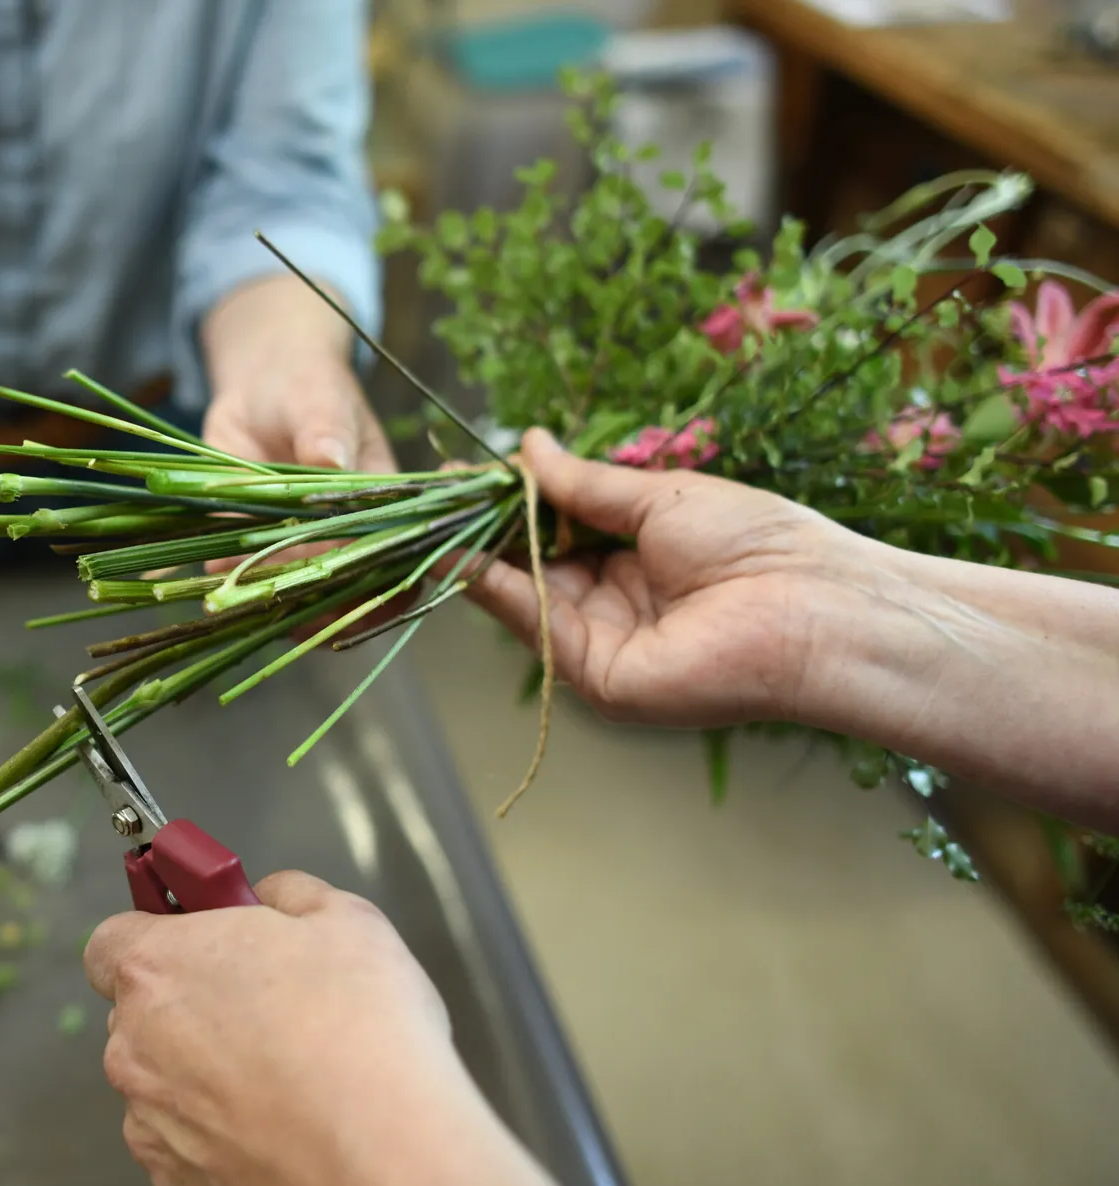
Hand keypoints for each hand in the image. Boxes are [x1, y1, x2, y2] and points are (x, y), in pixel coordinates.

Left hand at [84, 871, 557, 1185]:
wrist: (384, 1156)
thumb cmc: (362, 1036)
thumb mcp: (345, 920)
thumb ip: (288, 895)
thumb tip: (271, 898)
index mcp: (159, 966)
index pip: (114, 939)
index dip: (159, 935)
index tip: (200, 934)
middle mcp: (135, 1044)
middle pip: (142, 1013)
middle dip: (192, 1005)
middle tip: (265, 1003)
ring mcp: (151, 1119)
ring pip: (165, 1082)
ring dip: (206, 1073)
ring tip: (287, 1073)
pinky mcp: (177, 1181)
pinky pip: (187, 1142)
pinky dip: (222, 1133)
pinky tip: (281, 1122)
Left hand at [196, 277, 400, 637]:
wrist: (263, 380)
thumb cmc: (308, 386)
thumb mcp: (321, 400)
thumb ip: (326, 431)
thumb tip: (329, 460)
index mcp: (379, 512)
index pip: (393, 569)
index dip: (379, 594)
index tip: (353, 600)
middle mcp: (338, 540)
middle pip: (338, 599)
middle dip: (311, 610)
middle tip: (277, 602)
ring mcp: (292, 546)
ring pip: (283, 596)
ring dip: (257, 602)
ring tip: (226, 598)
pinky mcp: (246, 539)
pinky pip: (231, 571)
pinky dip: (207, 579)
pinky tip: (175, 580)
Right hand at [461, 428, 879, 727]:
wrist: (812, 606)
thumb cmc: (757, 542)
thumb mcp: (657, 497)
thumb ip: (582, 483)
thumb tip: (529, 445)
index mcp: (637, 563)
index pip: (557, 533)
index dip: (512, 506)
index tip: (466, 475)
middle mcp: (616, 607)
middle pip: (533, 567)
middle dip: (485, 530)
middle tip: (436, 492)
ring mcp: (605, 646)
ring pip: (525, 598)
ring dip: (479, 558)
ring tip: (434, 516)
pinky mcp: (600, 680)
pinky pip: (539, 627)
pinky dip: (497, 592)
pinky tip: (462, 557)